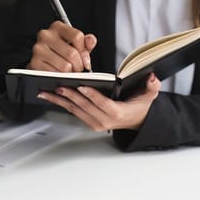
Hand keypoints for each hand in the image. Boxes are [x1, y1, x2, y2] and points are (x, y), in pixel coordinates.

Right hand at [27, 21, 96, 71]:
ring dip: (70, 73)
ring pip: (65, 66)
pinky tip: (59, 74)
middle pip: (72, 53)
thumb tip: (90, 41)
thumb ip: (86, 42)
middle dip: (79, 65)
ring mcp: (38, 49)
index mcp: (57, 27)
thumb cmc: (60, 51)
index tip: (85, 59)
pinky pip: (55, 74)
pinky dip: (60, 77)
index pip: (77, 36)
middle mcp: (45, 35)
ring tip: (68, 71)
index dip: (84, 51)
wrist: (42, 61)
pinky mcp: (34, 63)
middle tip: (77, 68)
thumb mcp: (75, 44)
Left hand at [36, 74, 161, 130]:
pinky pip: (73, 111)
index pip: (102, 103)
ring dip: (59, 100)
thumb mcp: (149, 96)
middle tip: (58, 86)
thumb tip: (152, 77)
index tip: (82, 86)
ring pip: (75, 109)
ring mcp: (94, 123)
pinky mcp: (87, 121)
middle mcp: (103, 120)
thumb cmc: (139, 106)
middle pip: (85, 106)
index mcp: (117, 113)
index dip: (92, 95)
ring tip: (46, 92)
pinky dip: (61, 103)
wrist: (135, 121)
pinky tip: (50, 96)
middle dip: (70, 95)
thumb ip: (152, 86)